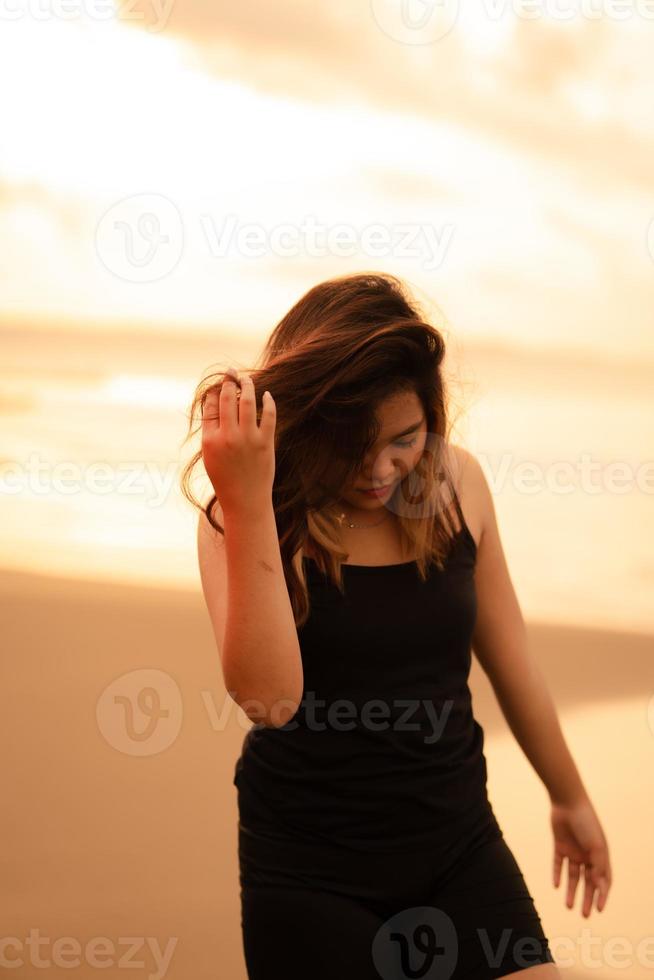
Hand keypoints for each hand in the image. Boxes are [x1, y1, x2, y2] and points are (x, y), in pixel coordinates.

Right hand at [201, 370, 275, 516]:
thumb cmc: (226, 480)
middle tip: (230, 374)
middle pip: (226, 399)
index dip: (212, 393)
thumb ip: (212, 433)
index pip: (209, 407)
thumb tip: (216, 407)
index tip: (216, 386)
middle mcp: (227, 437)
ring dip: (246, 386)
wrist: (245, 501)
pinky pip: (268, 415)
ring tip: (246, 380)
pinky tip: (266, 395)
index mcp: (209, 440)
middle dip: (227, 382)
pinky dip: (268, 401)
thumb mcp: (210, 457)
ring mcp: (247, 439)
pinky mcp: (265, 442)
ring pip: (246, 401)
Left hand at [551, 796, 611, 916]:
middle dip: (587, 898)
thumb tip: (598, 886)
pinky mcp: (559, 846)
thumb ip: (598, 866)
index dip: (602, 895)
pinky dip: (557, 875)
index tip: (599, 910)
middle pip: (588, 882)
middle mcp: (587, 855)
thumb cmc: (586, 822)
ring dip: (571, 891)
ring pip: (572, 876)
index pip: (604, 880)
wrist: (567, 802)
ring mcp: (573, 851)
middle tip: (584, 915)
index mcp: (600, 855)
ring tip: (569, 906)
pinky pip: (558, 864)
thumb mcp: (596, 846)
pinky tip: (556, 886)